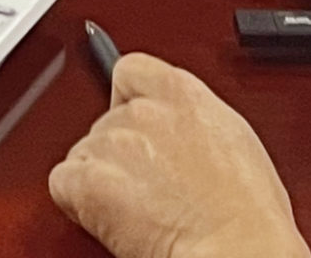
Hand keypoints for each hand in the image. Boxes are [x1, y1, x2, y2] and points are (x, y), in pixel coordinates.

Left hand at [48, 54, 309, 257]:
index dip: (126, 99)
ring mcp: (113, 143)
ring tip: (137, 209)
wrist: (236, 248)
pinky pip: (62, 183)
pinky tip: (108, 217)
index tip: (133, 122)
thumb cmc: (247, 214)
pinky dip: (77, 202)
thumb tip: (181, 134)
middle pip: (106, 121)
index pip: (130, 71)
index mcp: (182, 92)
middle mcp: (142, 111)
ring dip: (100, 179)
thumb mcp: (233, 140)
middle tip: (145, 187)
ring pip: (84, 154)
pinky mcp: (90, 182)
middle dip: (119, 153)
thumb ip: (194, 121)